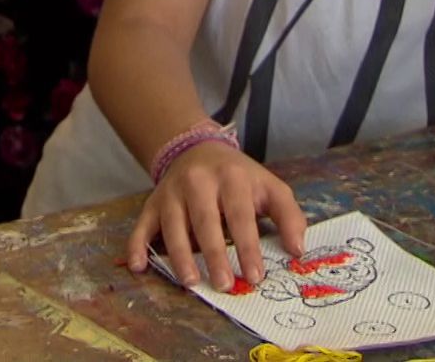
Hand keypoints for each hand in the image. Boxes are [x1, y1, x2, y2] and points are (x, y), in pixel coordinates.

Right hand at [124, 142, 306, 290]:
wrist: (198, 148)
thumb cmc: (239, 177)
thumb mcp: (270, 187)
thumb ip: (289, 216)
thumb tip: (298, 251)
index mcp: (231, 178)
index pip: (240, 215)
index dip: (248, 247)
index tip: (255, 276)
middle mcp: (198, 182)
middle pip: (205, 222)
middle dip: (214, 255)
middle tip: (224, 286)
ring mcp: (172, 192)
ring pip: (173, 226)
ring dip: (180, 256)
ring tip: (191, 282)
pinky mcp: (153, 202)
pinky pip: (142, 225)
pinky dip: (137, 245)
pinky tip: (139, 266)